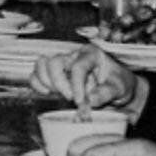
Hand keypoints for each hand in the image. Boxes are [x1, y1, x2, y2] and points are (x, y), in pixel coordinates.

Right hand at [31, 45, 145, 117]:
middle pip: (54, 62)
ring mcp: (62, 64)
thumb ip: (106, 93)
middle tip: (70, 98)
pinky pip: (36, 74)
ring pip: (41, 65)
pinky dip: (37, 84)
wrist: (116, 87)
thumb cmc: (119, 83)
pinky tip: (48, 93)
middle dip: (59, 83)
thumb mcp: (119, 87)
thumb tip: (90, 100)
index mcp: (91, 54)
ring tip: (60, 94)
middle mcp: (74, 55)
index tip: (79, 101)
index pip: (78, 67)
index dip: (76, 85)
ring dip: (46, 82)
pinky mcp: (54, 74)